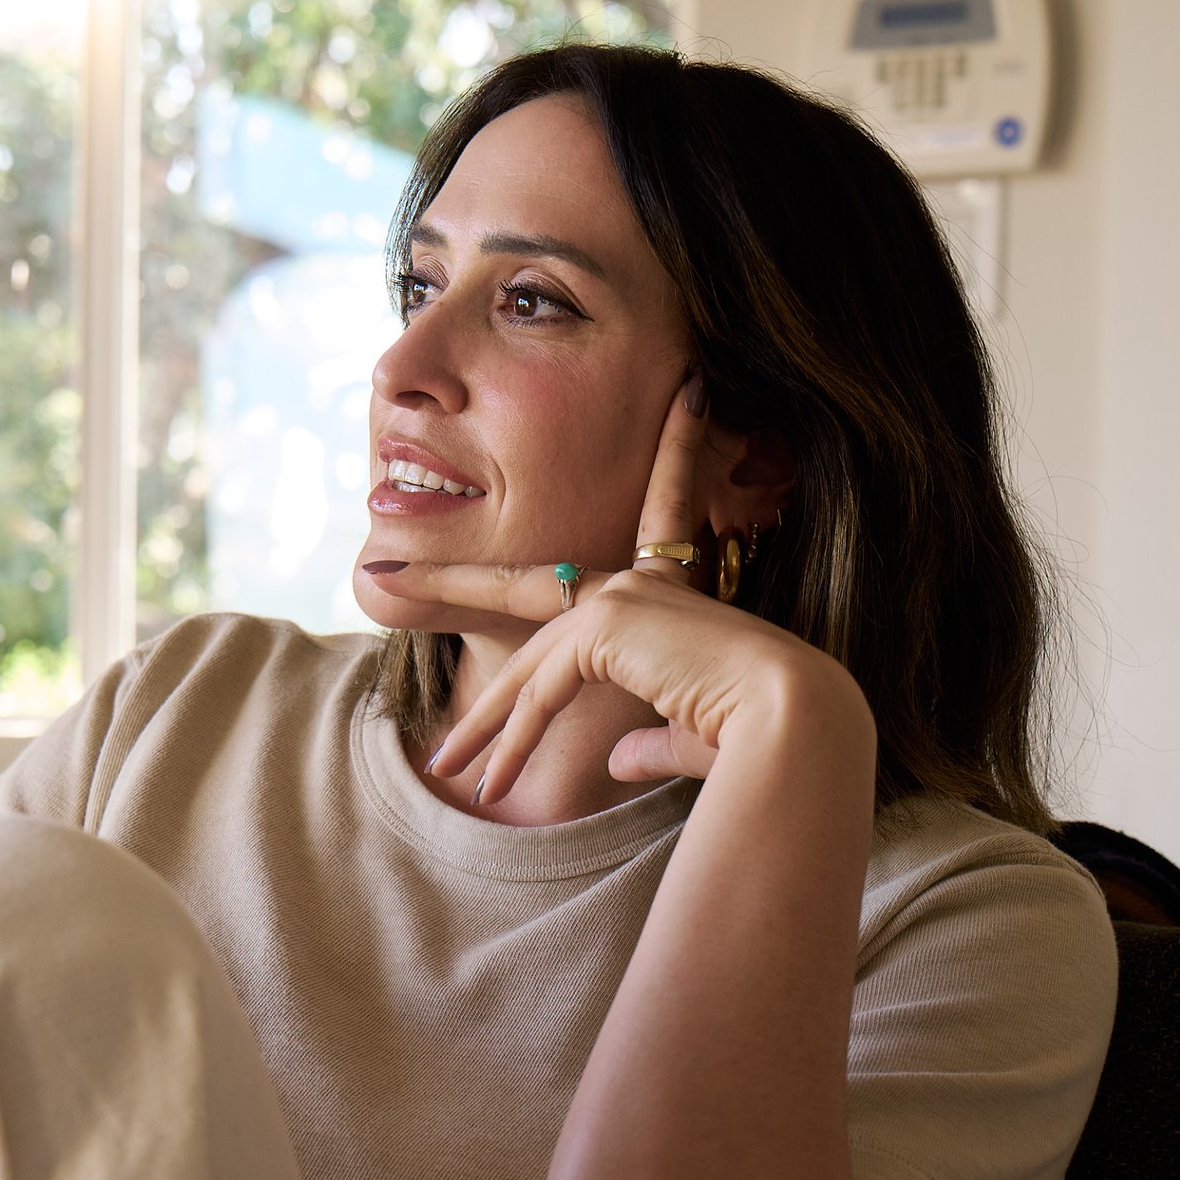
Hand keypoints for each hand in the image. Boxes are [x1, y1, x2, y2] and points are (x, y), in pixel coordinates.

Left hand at [362, 378, 867, 801]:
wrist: (790, 724)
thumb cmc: (757, 734)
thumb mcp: (689, 732)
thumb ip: (651, 740)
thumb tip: (615, 763)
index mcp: (675, 593)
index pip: (664, 512)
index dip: (679, 455)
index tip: (693, 396)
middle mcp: (643, 582)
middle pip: (529, 591)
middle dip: (453, 581)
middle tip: (388, 571)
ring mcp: (622, 596)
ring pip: (527, 663)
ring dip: (484, 725)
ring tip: (443, 764)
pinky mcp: (607, 624)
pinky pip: (541, 690)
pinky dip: (513, 741)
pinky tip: (488, 783)